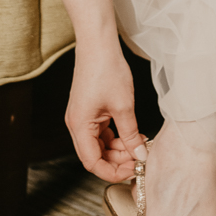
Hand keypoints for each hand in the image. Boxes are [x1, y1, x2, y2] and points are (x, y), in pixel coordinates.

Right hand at [65, 45, 147, 181]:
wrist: (98, 44)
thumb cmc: (107, 69)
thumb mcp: (124, 106)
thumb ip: (131, 135)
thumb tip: (139, 155)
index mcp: (79, 126)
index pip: (92, 163)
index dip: (112, 172)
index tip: (132, 170)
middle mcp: (76, 124)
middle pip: (94, 156)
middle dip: (117, 161)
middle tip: (139, 158)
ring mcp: (81, 117)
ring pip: (98, 145)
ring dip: (117, 149)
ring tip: (138, 145)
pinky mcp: (88, 110)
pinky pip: (100, 133)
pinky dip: (115, 137)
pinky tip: (132, 135)